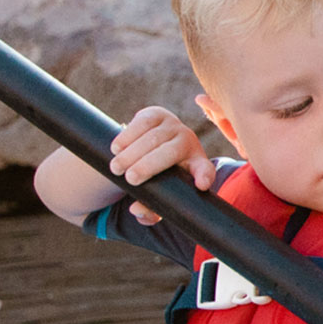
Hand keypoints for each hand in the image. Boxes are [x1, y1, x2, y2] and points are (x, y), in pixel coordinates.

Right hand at [109, 106, 207, 223]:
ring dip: (132, 153)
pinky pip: (142, 122)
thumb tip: (136, 210)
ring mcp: (173, 125)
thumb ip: (150, 208)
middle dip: (149, 166)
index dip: (204, 176)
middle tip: (129, 179)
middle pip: (171, 152)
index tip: (200, 185)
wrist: (151, 142)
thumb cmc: (158, 175)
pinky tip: (116, 148)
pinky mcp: (156, 114)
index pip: (205, 171)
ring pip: (153, 137)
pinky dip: (127, 136)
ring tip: (116, 168)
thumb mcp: (159, 192)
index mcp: (196, 164)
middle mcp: (188, 141)